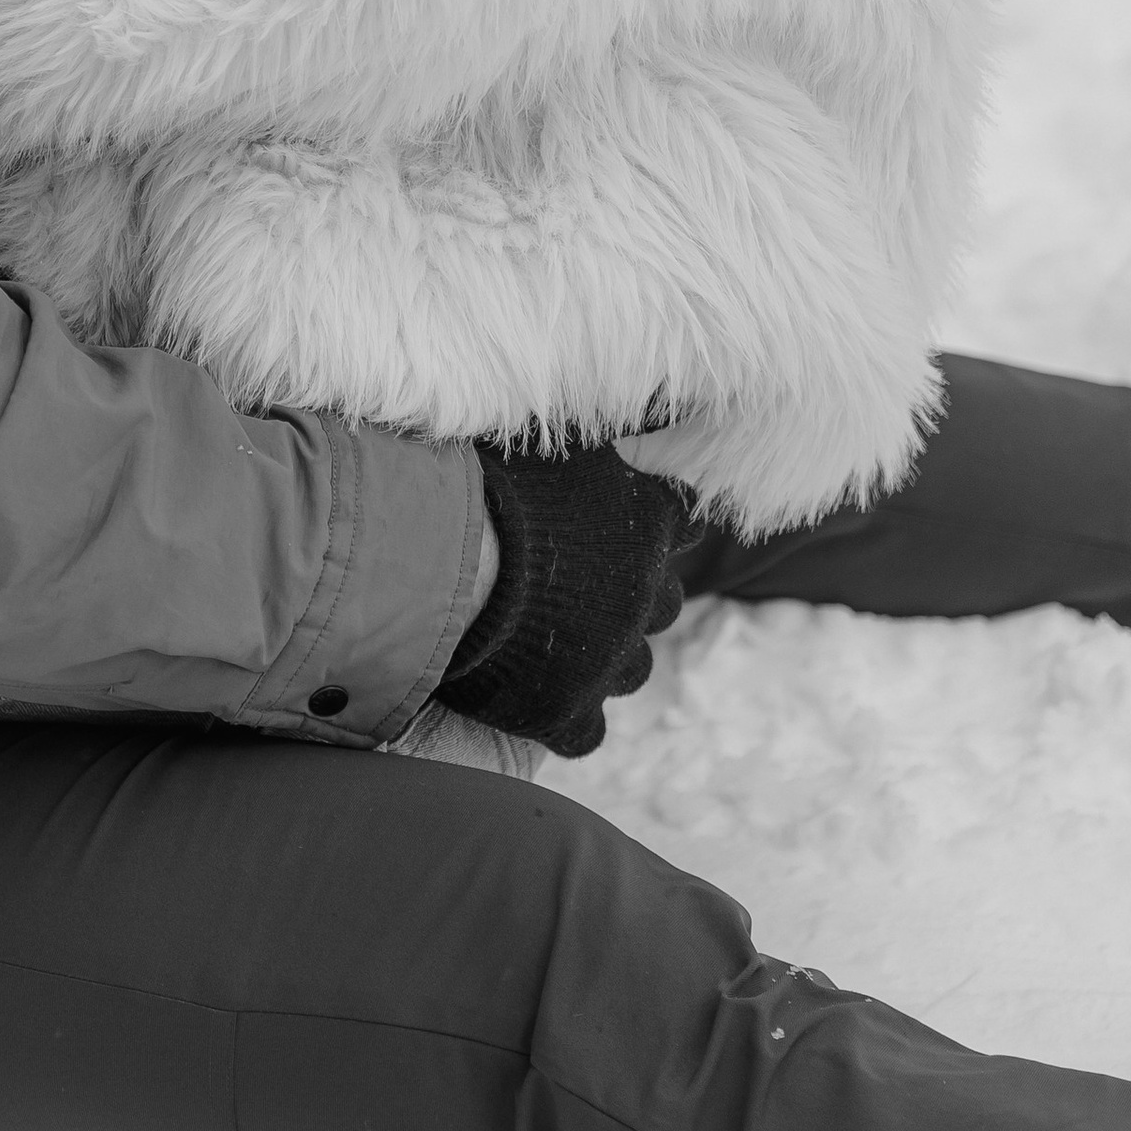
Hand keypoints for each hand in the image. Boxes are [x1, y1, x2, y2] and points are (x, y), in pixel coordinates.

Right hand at [439, 440, 688, 761]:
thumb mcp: (564, 438)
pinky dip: (564, 716)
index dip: (652, 524)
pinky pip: (585, 731)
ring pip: (629, 669)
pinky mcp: (570, 714)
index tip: (623, 522)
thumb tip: (644, 400)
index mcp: (654, 523)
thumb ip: (606, 436)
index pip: (683, 521)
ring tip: (549, 638)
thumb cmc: (496, 480)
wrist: (446, 560)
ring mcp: (613, 660)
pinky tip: (530, 695)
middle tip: (579, 584)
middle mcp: (648, 596)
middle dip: (629, 597)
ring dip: (600, 656)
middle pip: (661, 603)